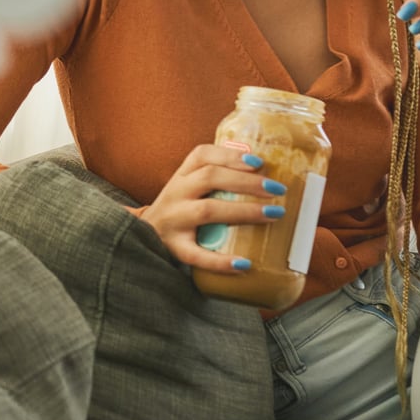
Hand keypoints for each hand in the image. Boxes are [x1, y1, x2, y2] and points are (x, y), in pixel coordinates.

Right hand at [135, 144, 287, 272]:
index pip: (202, 156)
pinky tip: (244, 263)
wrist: (141, 235)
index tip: (258, 162)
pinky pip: (197, 255)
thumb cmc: (178, 209)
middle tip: (277, 189)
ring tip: (272, 214)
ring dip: (242, 211)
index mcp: (181, 175)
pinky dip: (221, 260)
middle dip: (247, 181)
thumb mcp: (187, 187)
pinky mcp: (174, 247)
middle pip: (210, 178)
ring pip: (207, 210)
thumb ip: (215, 180)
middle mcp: (175, 193)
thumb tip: (265, 177)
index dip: (230, 155)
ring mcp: (174, 220)